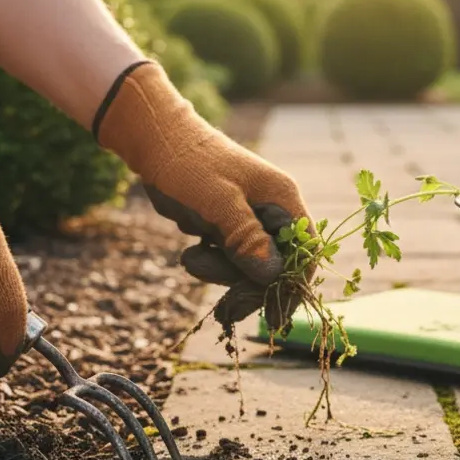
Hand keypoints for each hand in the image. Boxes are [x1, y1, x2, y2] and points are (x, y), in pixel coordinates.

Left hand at [94, 62, 309, 329]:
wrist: (153, 140)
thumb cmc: (187, 166)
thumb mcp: (216, 204)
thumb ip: (246, 240)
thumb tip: (274, 277)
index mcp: (282, 199)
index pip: (306, 252)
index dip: (293, 287)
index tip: (274, 318)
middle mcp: (273, 208)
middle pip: (277, 265)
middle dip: (246, 286)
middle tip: (221, 310)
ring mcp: (252, 216)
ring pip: (250, 264)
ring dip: (221, 272)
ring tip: (190, 259)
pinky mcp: (231, 222)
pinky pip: (231, 255)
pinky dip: (213, 262)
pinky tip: (192, 249)